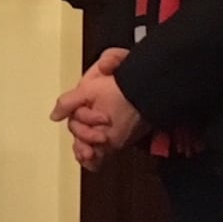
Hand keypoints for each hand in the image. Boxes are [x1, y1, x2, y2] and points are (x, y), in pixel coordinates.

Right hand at [50, 47, 143, 170]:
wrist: (152, 97)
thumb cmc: (133, 80)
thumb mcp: (123, 63)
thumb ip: (111, 59)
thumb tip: (103, 66)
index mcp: (85, 95)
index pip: (70, 105)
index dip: (78, 112)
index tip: (89, 117)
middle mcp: (88, 113)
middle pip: (75, 127)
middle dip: (85, 132)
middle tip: (102, 134)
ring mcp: (98, 129)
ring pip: (81, 142)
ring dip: (83, 149)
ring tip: (91, 153)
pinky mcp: (109, 144)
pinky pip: (94, 156)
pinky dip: (91, 161)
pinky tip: (92, 163)